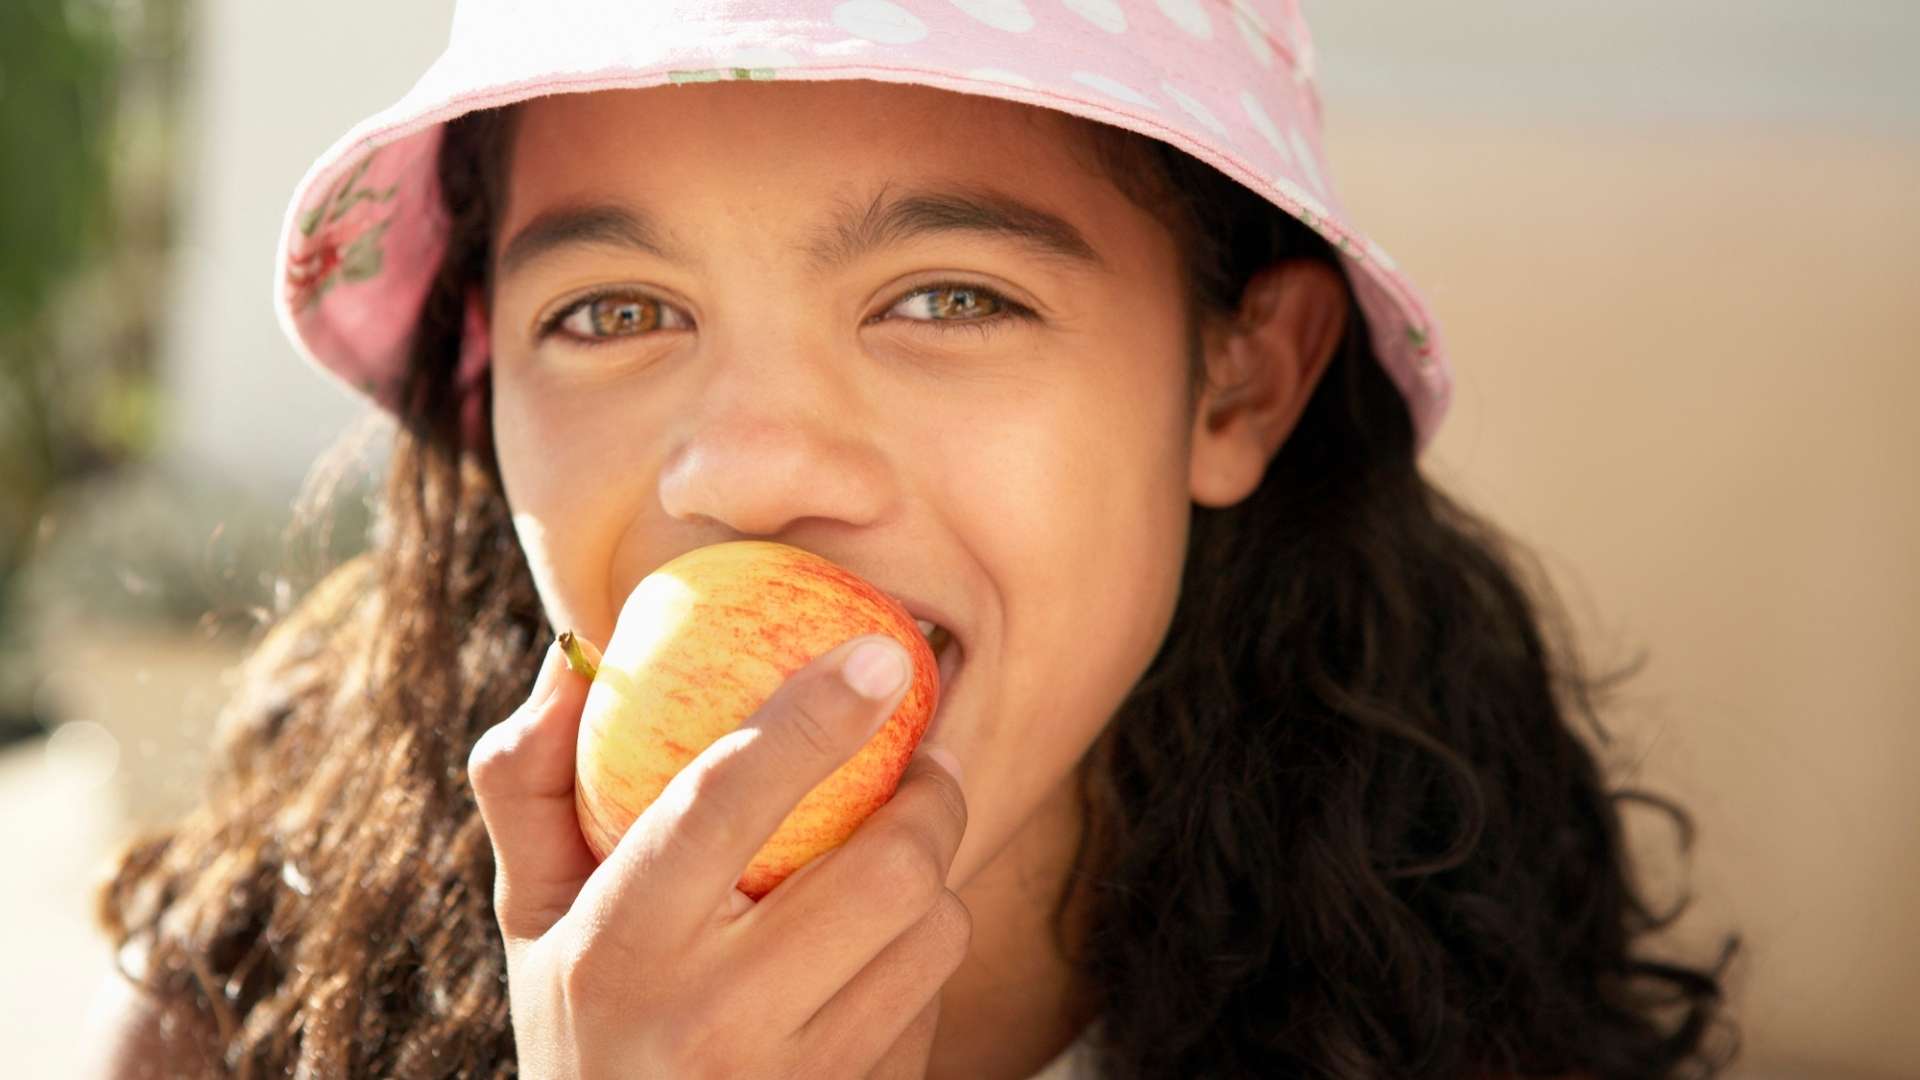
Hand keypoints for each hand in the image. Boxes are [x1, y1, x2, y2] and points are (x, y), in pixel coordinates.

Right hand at [467, 634, 969, 1078]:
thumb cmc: (581, 1016)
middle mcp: (712, 1020)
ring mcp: (797, 1078)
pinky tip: (877, 948)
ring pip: (933, 930)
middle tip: (921, 761)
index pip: (725, 803)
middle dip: (929, 794)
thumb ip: (530, 782)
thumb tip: (575, 658)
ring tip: (898, 851)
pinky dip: (921, 951)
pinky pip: (937, 997)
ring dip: (933, 874)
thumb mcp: (533, 912)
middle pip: (883, 870)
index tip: (881, 656)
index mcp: (619, 947)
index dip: (815, 718)